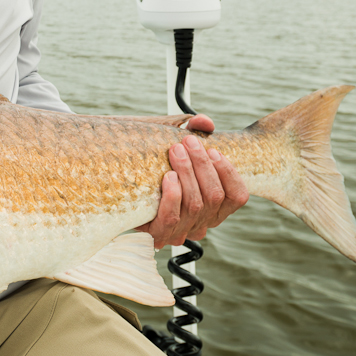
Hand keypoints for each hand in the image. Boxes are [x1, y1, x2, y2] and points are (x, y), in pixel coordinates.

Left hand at [138, 117, 248, 248]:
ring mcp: (181, 230)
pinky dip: (172, 195)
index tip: (214, 150)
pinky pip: (171, 218)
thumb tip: (205, 122)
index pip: (237, 196)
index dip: (229, 173)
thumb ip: (194, 131)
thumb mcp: (177, 147)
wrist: (117, 189)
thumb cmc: (155, 165)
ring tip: (176, 151)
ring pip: (195, 205)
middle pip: (214, 196)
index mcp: (214, 207)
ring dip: (187, 173)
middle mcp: (202, 222)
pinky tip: (168, 177)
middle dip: (203, 165)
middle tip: (188, 142)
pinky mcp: (158, 233)